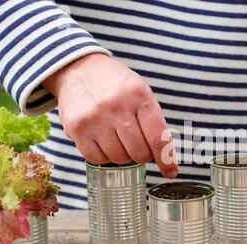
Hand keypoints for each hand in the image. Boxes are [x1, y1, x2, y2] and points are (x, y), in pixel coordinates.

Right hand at [43, 53, 177, 177]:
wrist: (78, 68)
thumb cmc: (116, 85)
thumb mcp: (140, 92)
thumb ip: (153, 121)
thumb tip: (164, 157)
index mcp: (139, 95)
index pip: (158, 137)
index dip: (166, 159)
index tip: (170, 171)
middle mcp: (117, 106)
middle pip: (139, 152)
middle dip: (142, 154)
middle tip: (137, 144)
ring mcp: (95, 118)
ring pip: (119, 158)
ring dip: (122, 155)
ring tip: (117, 138)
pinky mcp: (76, 128)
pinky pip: (96, 159)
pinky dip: (103, 156)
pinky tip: (103, 142)